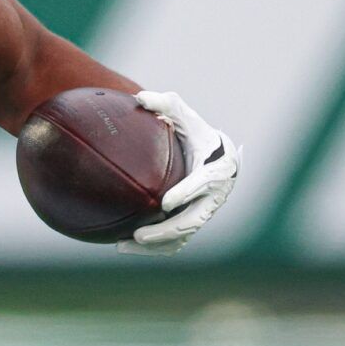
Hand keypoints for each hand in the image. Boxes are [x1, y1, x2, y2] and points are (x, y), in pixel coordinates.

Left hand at [119, 91, 239, 256]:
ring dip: (156, 245)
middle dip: (167, 230)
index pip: (203, 184)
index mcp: (216, 169)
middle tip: (141, 234)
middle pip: (193, 220)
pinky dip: (154, 248)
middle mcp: (214, 196)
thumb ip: (167, 105)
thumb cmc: (198, 134)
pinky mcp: (194, 222)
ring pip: (183, 235)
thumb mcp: (187, 117)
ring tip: (125, 245)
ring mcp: (205, 212)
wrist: (219, 156)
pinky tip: (124, 246)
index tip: (165, 203)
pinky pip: (176, 241)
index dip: (186, 194)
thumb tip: (140, 97)